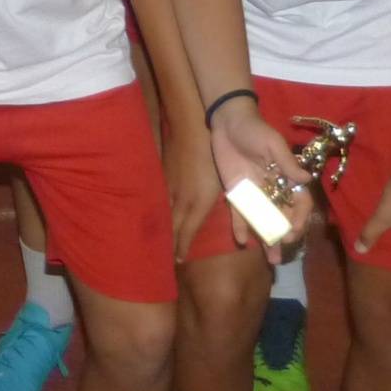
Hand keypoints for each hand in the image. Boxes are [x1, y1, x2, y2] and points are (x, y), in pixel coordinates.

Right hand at [166, 128, 219, 261]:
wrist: (191, 129)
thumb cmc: (214, 155)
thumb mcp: (224, 183)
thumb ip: (225, 203)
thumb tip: (231, 218)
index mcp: (198, 204)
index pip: (186, 233)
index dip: (182, 248)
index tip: (180, 261)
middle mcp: (181, 201)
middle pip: (172, 229)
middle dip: (170, 245)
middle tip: (167, 260)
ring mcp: (170, 190)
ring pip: (165, 216)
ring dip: (164, 230)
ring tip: (161, 244)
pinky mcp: (164, 179)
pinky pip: (161, 202)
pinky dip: (161, 213)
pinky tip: (159, 218)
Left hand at [209, 101, 311, 260]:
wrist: (227, 122)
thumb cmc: (255, 129)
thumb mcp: (273, 143)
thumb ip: (287, 162)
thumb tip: (306, 177)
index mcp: (286, 177)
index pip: (298, 202)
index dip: (299, 217)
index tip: (294, 229)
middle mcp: (272, 189)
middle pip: (282, 216)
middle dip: (284, 234)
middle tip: (283, 249)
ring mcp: (254, 193)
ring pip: (263, 220)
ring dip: (267, 238)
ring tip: (271, 259)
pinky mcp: (235, 193)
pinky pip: (239, 213)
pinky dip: (240, 227)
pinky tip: (242, 241)